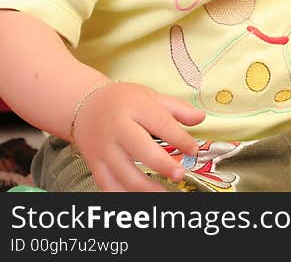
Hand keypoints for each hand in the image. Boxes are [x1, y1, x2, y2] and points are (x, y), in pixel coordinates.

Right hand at [72, 82, 204, 191]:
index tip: (193, 150)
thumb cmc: (121, 101)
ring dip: (146, 188)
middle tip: (180, 175)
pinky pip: (108, 185)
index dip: (180, 139)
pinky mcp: (94, 164)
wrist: (85, 105)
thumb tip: (200, 117)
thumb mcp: (151, 96)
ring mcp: (104, 148)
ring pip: (123, 173)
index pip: (161, 124)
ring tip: (165, 193)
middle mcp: (117, 129)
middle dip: (162, 165)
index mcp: (135, 108)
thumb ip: (178, 109)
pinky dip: (124, 195)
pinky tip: (141, 197)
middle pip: (141, 150)